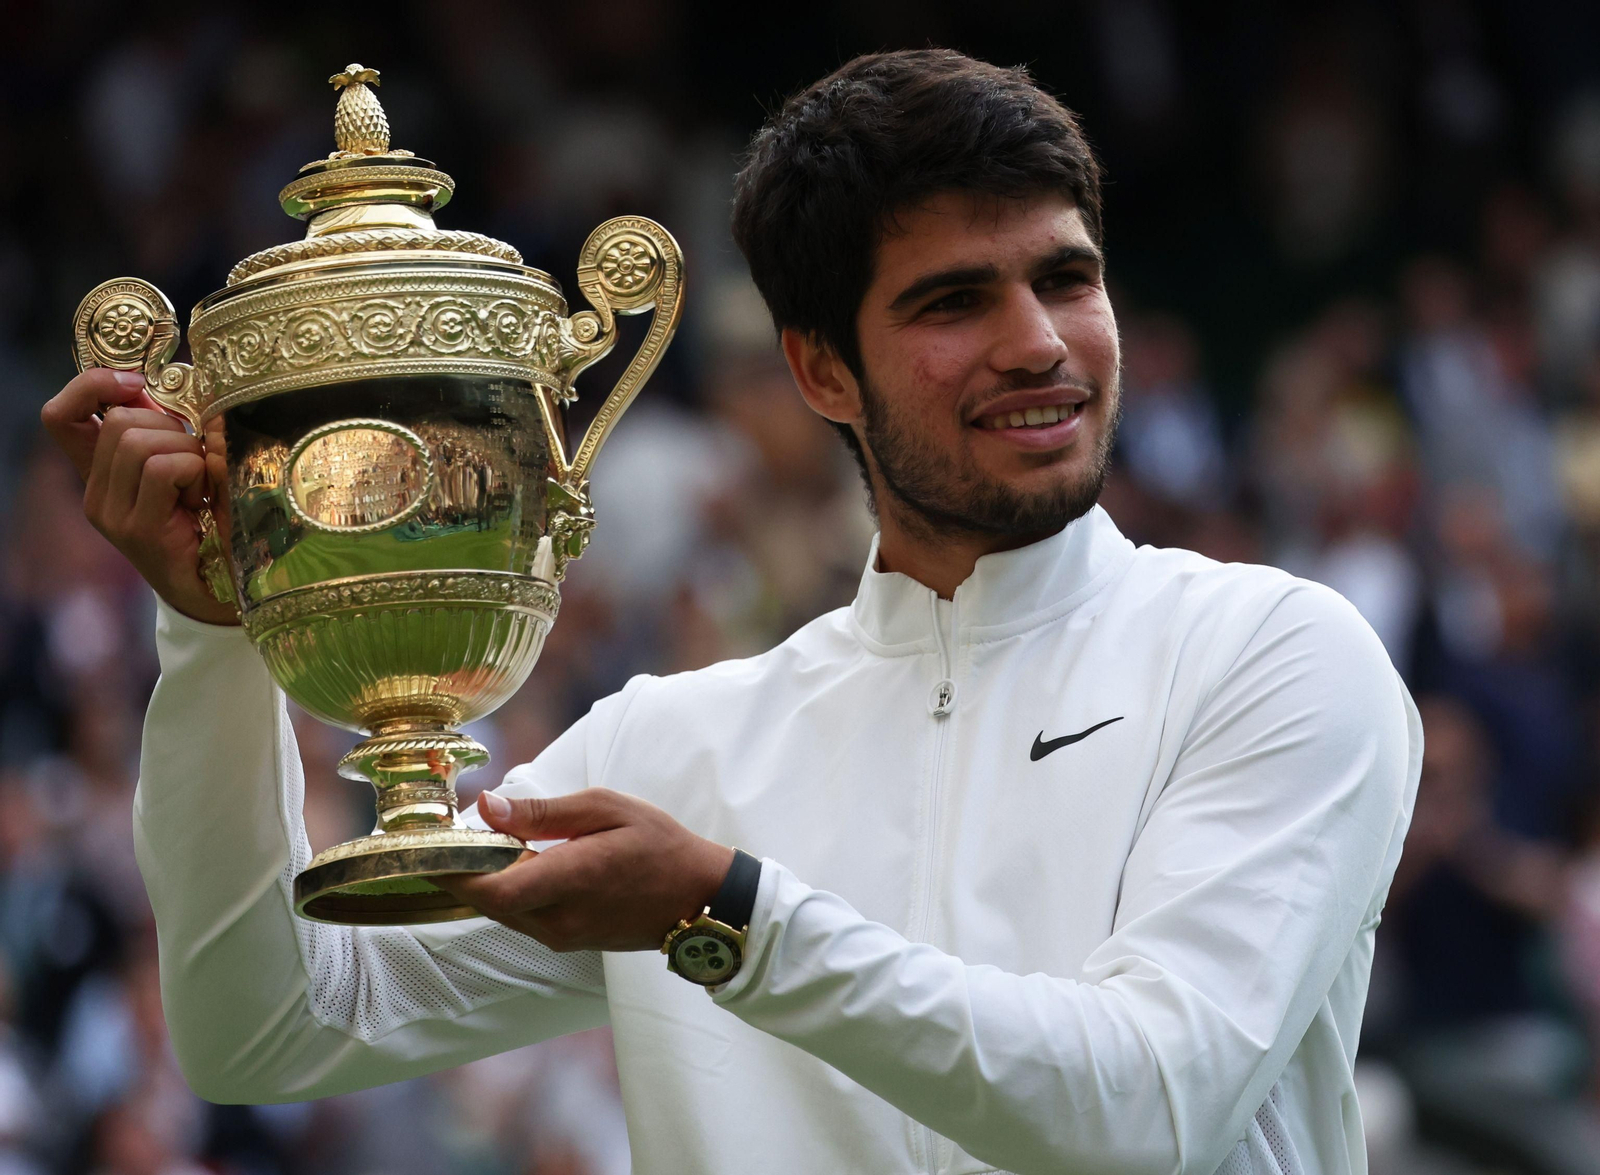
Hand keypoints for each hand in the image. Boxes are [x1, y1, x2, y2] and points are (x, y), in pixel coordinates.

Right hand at [40, 368, 238, 625]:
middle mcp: (96, 495)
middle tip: (195, 462)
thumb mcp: (186, 468)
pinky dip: (195, 471)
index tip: (136, 383)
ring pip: (139, 441)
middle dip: (170, 427)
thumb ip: (169, 430)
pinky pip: (164, 468)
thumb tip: (176, 384)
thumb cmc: (212, 522)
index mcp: (100, 474)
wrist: (222, 590)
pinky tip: (202, 500)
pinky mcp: (139, 529)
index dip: (91, 386)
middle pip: (118, 421)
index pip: (59, 416)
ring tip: (201, 485)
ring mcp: (113, 515)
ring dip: (187, 452)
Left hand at [434, 788, 735, 951]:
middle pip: (486, 901)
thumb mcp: (606, 808)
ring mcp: (563, 936)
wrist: (698, 896)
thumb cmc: (659, 844)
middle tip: (440, 836)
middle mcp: (560, 918)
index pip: (490, 888)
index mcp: (571, 879)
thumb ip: (543, 811)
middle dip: (459, 871)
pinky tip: (511, 863)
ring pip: (502, 911)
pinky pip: (522, 917)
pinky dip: (508, 891)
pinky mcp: (568, 941)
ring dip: (484, 881)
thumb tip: (487, 806)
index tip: (425, 845)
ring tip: (472, 844)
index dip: (450, 871)